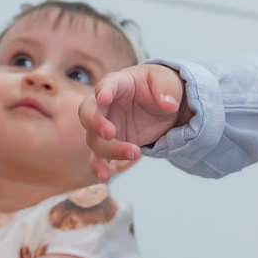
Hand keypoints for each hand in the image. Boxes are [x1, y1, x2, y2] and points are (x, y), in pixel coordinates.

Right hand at [79, 64, 192, 180]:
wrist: (163, 106)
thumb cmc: (160, 87)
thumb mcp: (168, 81)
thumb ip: (167, 90)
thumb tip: (169, 104)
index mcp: (118, 83)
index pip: (107, 85)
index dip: (103, 91)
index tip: (103, 98)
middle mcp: (106, 105)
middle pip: (88, 112)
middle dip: (95, 123)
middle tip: (110, 133)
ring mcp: (106, 126)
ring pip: (95, 139)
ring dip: (109, 149)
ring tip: (134, 153)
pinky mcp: (111, 144)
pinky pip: (99, 157)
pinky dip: (99, 166)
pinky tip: (104, 176)